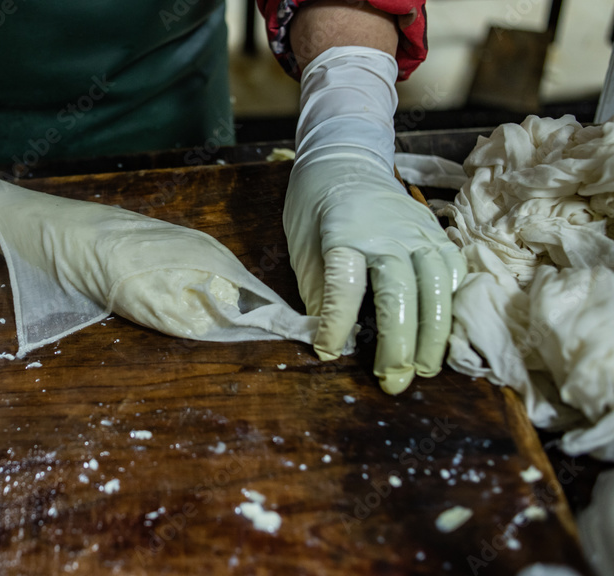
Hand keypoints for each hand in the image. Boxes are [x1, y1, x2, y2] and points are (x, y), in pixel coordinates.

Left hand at [284, 46, 464, 393]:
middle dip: (398, 343)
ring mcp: (418, 232)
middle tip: (393, 380)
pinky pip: (453, 274)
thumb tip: (331, 340)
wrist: (346, 156)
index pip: (345, 285)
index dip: (338, 324)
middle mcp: (387, 232)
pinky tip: (444, 335)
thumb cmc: (315, 206)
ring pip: (437, 286)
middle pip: (400, 292)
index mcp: (343, 233)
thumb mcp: (300, 246)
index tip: (329, 353)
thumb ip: (316, 292)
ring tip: (425, 369)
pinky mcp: (437, 234)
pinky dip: (451, 306)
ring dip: (434, 333)